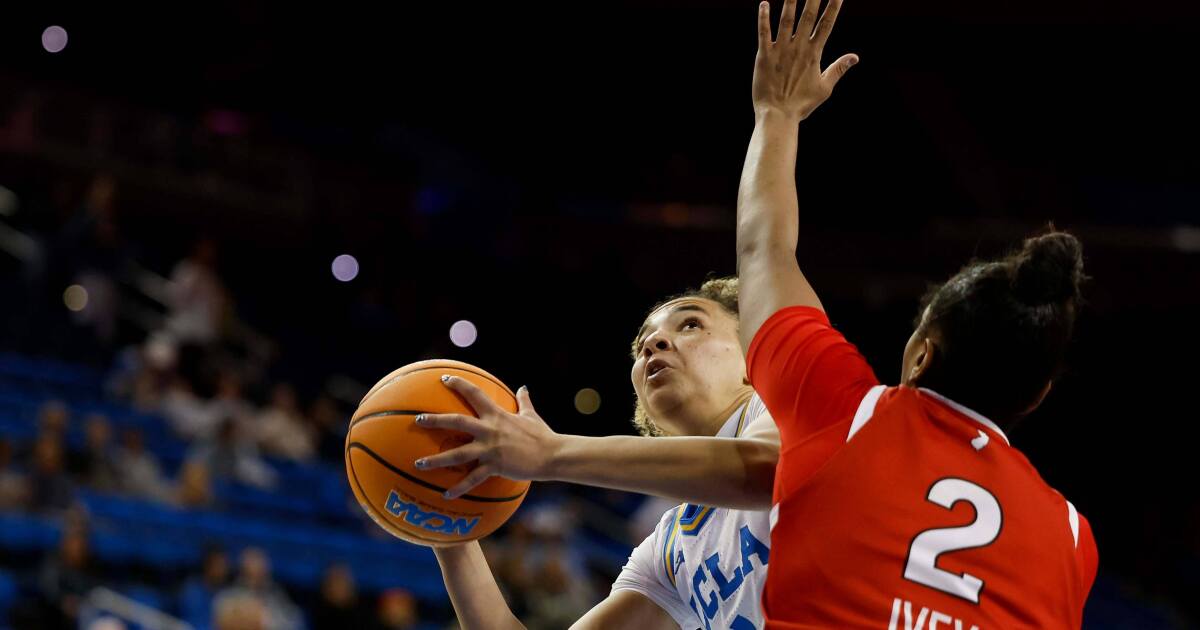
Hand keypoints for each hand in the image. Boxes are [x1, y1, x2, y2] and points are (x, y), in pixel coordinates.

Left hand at [414, 376, 559, 498]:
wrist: (552, 454)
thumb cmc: (542, 435)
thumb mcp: (531, 415)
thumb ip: (524, 401)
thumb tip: (524, 387)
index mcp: (497, 414)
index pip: (475, 394)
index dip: (458, 384)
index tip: (443, 379)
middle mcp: (490, 429)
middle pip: (456, 421)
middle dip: (435, 420)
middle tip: (417, 420)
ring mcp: (490, 448)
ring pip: (457, 453)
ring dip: (436, 460)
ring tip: (419, 464)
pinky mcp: (494, 466)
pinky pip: (472, 479)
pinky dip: (459, 488)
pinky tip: (446, 494)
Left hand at [752, 0, 857, 120]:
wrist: (778, 115)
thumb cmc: (802, 104)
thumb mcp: (825, 88)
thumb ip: (839, 69)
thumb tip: (855, 57)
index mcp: (814, 54)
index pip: (826, 24)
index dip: (833, 6)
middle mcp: (798, 48)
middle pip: (808, 16)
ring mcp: (780, 50)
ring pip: (786, 20)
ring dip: (790, 1)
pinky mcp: (764, 56)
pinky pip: (764, 33)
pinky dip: (763, 18)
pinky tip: (764, 3)